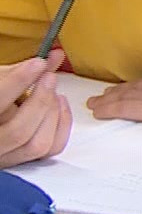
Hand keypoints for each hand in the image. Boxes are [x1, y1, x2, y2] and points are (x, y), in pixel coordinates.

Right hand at [0, 52, 72, 168]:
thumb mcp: (0, 80)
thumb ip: (22, 70)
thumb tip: (55, 55)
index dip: (18, 82)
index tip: (37, 64)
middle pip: (19, 130)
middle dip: (41, 101)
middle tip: (49, 77)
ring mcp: (6, 156)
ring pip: (38, 144)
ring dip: (53, 115)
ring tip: (55, 93)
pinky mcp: (23, 158)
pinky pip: (51, 149)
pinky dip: (62, 125)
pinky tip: (60, 105)